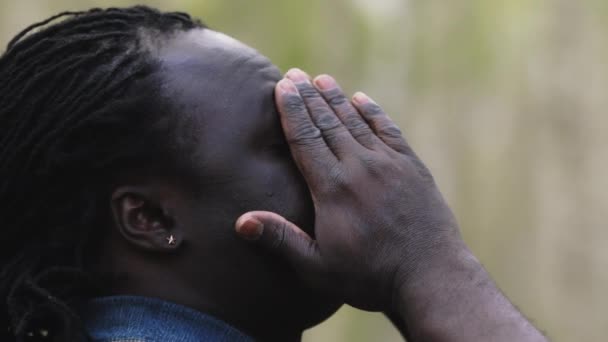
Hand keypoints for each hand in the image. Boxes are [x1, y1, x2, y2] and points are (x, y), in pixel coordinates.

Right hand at [235, 68, 462, 310]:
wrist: (431, 277)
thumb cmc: (370, 277)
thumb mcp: (318, 268)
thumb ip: (281, 240)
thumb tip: (241, 222)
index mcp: (333, 189)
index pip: (305, 138)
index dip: (291, 110)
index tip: (281, 86)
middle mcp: (360, 168)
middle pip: (327, 123)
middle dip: (308, 97)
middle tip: (295, 74)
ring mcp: (389, 164)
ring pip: (356, 122)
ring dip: (337, 98)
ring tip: (322, 79)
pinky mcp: (412, 167)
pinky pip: (388, 130)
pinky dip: (373, 112)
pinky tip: (362, 99)